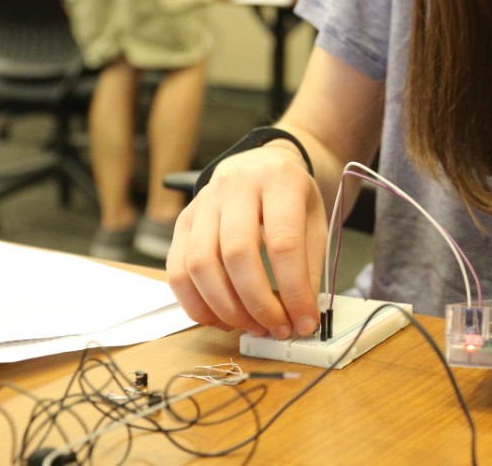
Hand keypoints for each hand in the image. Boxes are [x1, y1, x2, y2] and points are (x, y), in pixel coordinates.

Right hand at [166, 142, 327, 339]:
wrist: (263, 164)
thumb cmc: (292, 196)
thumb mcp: (314, 220)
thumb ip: (308, 265)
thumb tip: (301, 316)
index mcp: (278, 181)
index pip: (283, 242)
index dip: (293, 289)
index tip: (304, 321)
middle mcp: (235, 186)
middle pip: (236, 253)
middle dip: (256, 302)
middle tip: (275, 328)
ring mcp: (202, 203)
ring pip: (200, 264)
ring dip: (225, 307)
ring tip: (251, 326)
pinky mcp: (181, 221)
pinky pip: (177, 270)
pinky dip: (197, 304)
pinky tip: (221, 318)